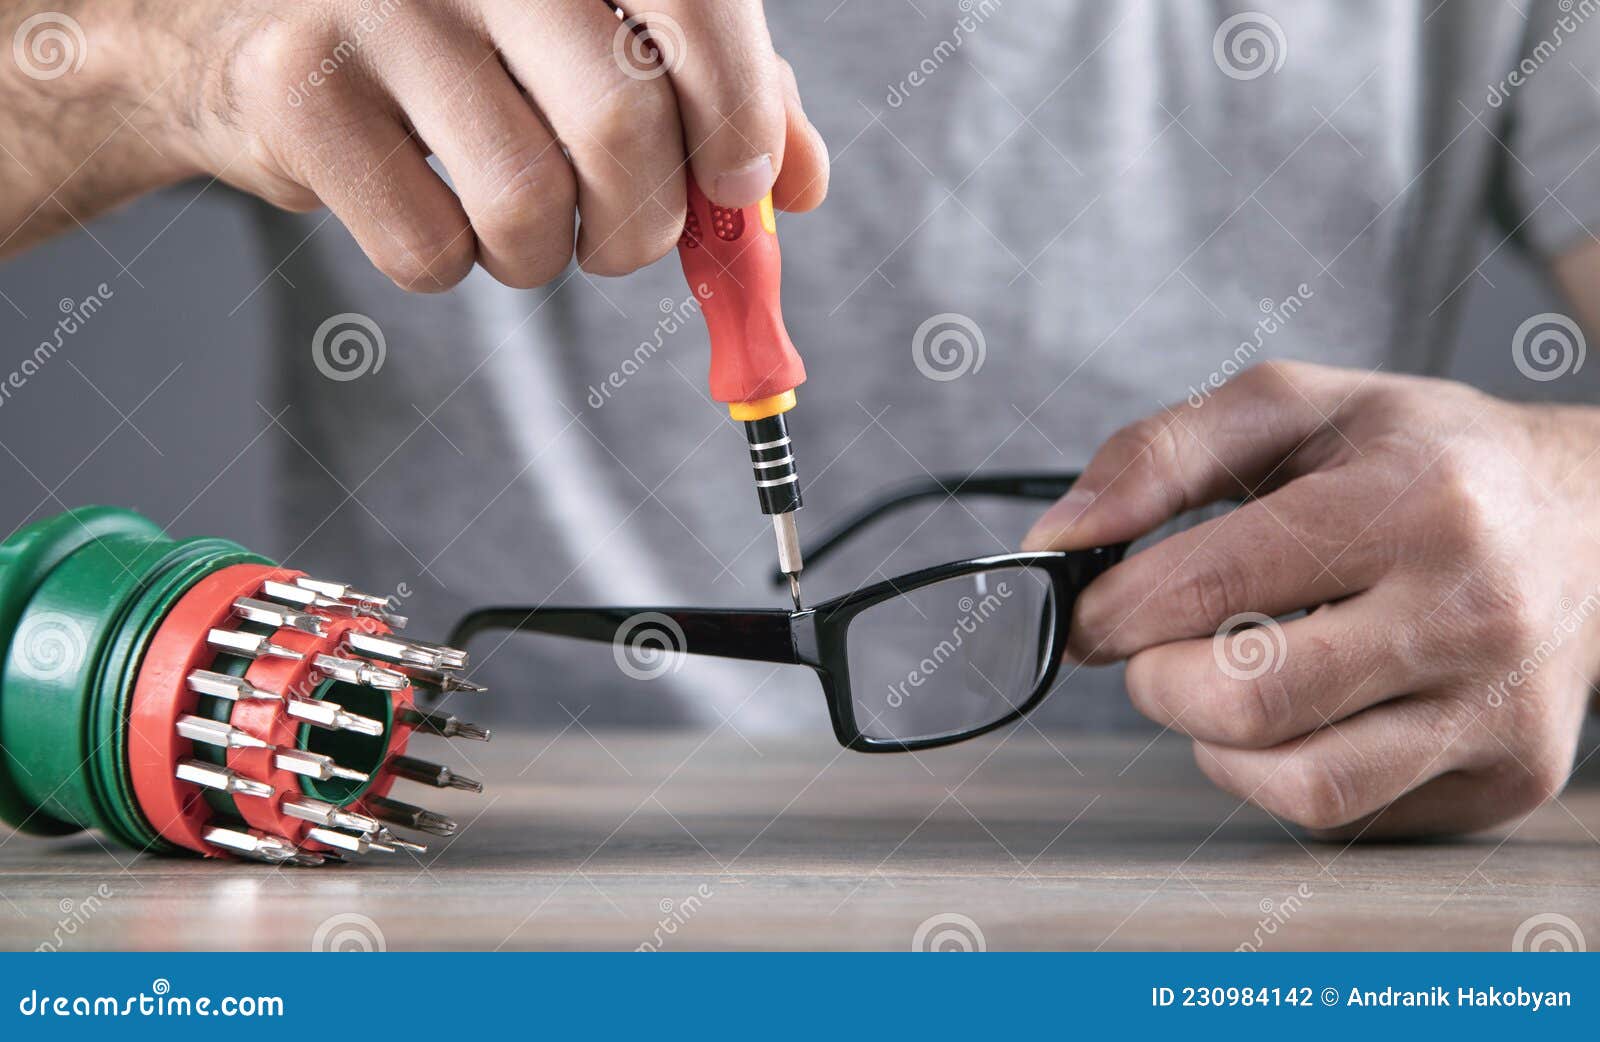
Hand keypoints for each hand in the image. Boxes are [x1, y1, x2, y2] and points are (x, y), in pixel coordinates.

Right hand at [1, 0, 827, 286]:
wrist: (254, 31)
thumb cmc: (461, 40)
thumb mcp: (597, 36)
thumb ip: (710, 89)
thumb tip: (798, 180)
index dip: (738, 109)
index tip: (736, 182)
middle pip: (620, 127)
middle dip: (641, 223)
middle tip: (622, 237)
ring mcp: (377, 3)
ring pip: (526, 206)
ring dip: (543, 256)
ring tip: (518, 220)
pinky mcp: (300, 88)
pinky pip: (431, 248)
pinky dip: (453, 264)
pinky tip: (427, 206)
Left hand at [1023, 361, 1599, 838]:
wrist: (1592, 519)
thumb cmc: (1420, 459)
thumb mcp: (1294, 409)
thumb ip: (1163, 454)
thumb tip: (1062, 534)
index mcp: (1411, 500)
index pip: (1210, 585)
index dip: (1114, 610)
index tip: (1093, 613)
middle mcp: (1470, 611)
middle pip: (1244, 702)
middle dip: (1158, 680)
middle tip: (1156, 649)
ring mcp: (1497, 708)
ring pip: (1297, 782)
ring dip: (1217, 741)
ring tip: (1229, 678)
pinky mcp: (1507, 777)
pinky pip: (1347, 814)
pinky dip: (1285, 770)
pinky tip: (1307, 709)